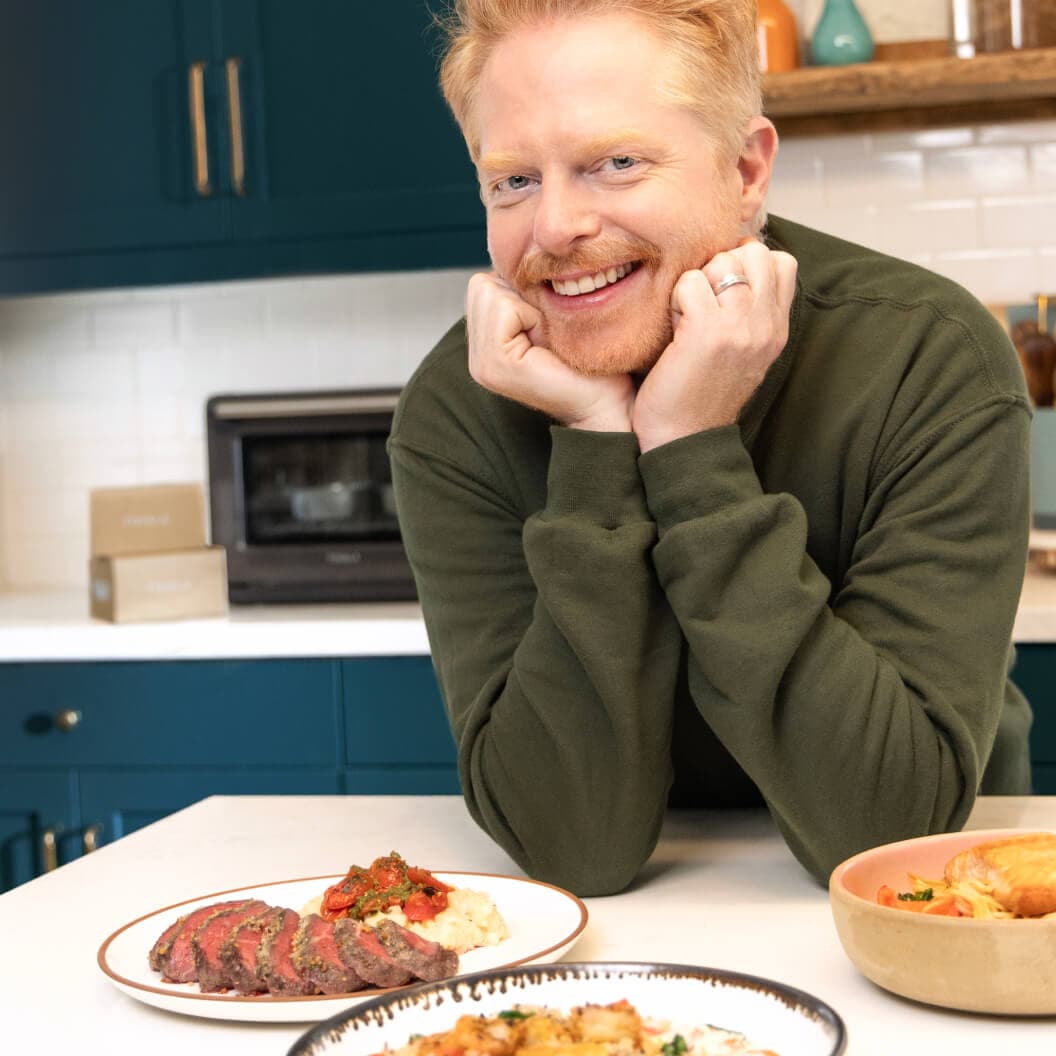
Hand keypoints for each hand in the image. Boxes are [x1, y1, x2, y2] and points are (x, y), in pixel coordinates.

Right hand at [465, 272, 634, 431]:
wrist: (607, 404)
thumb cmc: (591, 363)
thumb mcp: (551, 319)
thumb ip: (525, 295)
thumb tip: (518, 252)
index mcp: (486, 347)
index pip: (483, 283)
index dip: (521, 292)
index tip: (547, 327)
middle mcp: (476, 358)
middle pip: (482, 284)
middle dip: (520, 297)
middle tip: (547, 333)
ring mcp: (480, 364)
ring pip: (489, 289)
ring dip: (527, 306)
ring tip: (547, 339)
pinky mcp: (494, 364)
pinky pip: (504, 305)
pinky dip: (530, 316)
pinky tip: (546, 345)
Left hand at [632, 240, 797, 452]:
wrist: (684, 440)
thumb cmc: (700, 395)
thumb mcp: (742, 353)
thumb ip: (749, 314)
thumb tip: (736, 263)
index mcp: (777, 329)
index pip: (780, 262)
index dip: (745, 262)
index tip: (720, 291)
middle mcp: (766, 325)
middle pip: (753, 252)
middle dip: (720, 265)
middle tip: (701, 302)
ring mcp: (741, 327)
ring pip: (722, 262)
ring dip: (696, 282)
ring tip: (686, 317)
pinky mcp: (708, 332)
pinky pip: (690, 282)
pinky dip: (676, 298)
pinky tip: (674, 328)